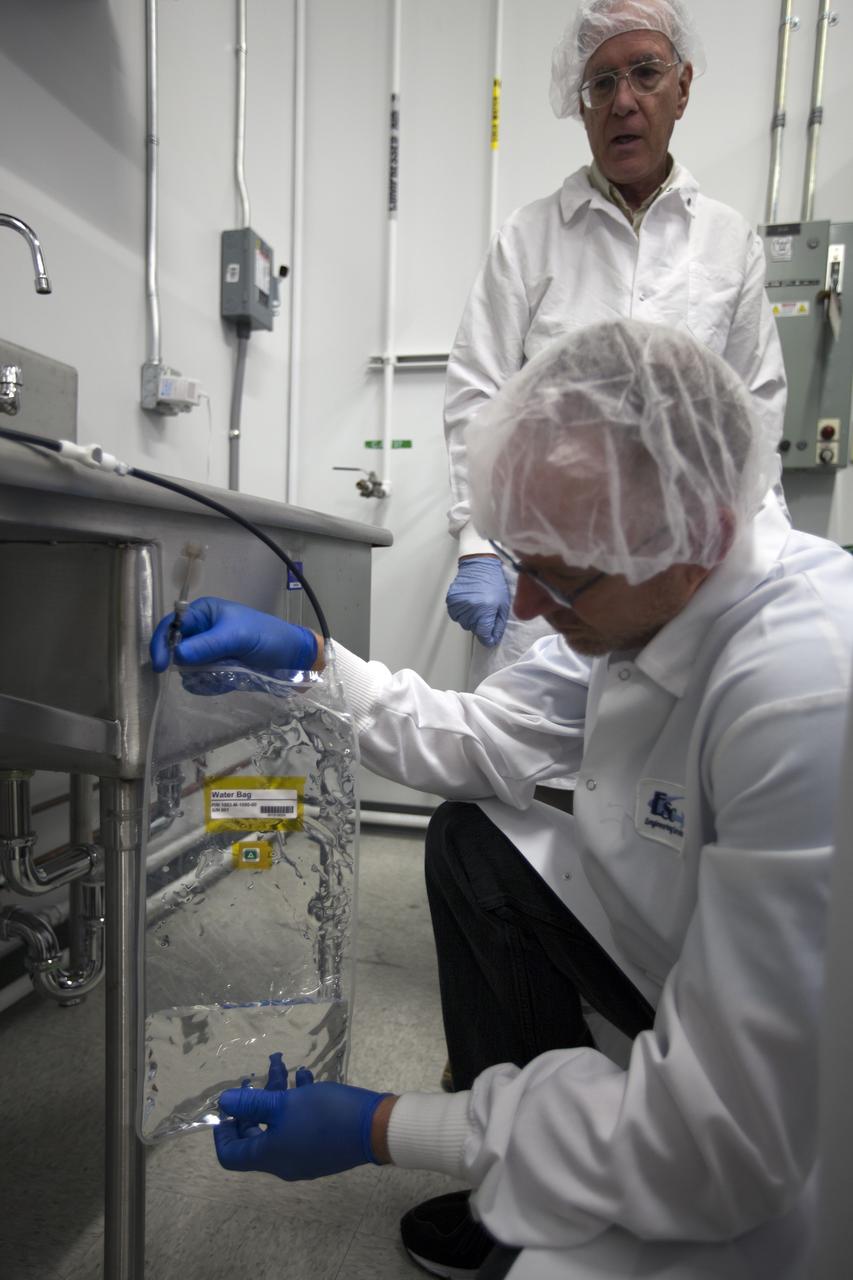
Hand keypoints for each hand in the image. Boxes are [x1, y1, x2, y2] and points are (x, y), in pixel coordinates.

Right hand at [150, 597, 317, 673]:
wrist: (291, 658)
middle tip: (202, 673)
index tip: (161, 665)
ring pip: (186, 669)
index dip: (162, 644)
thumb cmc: (266, 636)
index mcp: (203, 613)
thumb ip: (208, 645)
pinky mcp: (215, 670)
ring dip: (201, 676)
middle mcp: (201, 631)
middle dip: (186, 664)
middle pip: (174, 650)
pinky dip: (210, 685)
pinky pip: (200, 681)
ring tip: (224, 674)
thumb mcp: (238, 637)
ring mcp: (207, 652)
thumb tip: (177, 655)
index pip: (171, 626)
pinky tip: (228, 682)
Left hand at [213, 1053, 391, 1180]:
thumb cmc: (324, 1115)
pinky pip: (299, 1126)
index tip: (228, 1106)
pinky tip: (307, 1077)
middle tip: (254, 1080)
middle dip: (253, 1104)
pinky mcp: (322, 1146)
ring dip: (278, 1095)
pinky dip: (297, 1103)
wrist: (375, 1128)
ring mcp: (304, 1156)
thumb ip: (252, 1103)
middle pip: (255, 1136)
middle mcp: (283, 1162)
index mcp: (270, 1156)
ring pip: (279, 1125)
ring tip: (284, 1066)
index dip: (223, 1131)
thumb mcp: (284, 1103)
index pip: (231, 1155)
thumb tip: (223, 1102)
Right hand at [445, 556, 509, 646]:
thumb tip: (493, 638)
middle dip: (480, 624)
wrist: (480, 564)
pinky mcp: (451, 599)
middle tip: (485, 612)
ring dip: (470, 619)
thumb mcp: (503, 604)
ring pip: (463, 623)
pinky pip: (455, 615)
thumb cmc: (494, 581)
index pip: (483, 634)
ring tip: (477, 606)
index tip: (490, 638)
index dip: (488, 638)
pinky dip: (461, 613)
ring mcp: (459, 604)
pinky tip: (468, 603)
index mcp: (485, 610)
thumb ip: (498, 624)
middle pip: (473, 629)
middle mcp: (470, 608)